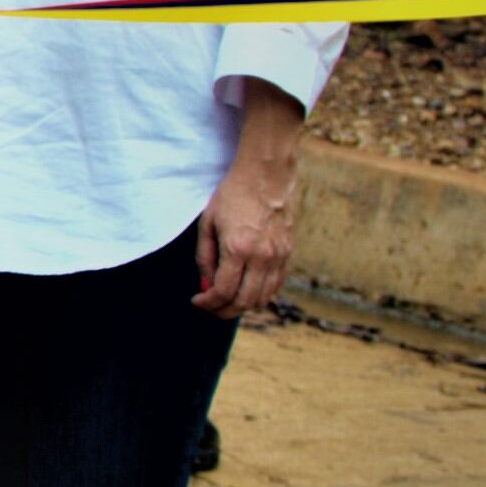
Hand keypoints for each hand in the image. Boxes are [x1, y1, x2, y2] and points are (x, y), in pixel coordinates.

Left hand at [195, 145, 296, 317]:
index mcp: (238, 249)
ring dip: (242, 306)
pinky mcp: (289, 253)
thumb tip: (205, 285)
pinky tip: (246, 288)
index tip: (197, 300)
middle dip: (223, 311)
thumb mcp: (208, 224)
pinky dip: (260, 294)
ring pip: (263, 298)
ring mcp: (279, 256)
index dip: (207, 303)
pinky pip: (276, 285)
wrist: (265, 175)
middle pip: (244, 302)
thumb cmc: (232, 195)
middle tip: (210, 307)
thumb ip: (204, 258)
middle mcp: (262, 257)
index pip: (223, 292)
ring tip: (226, 300)